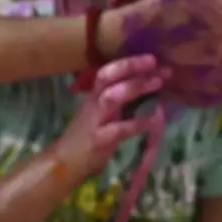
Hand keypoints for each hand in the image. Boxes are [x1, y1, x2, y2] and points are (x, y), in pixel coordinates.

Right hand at [52, 55, 165, 179]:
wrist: (65, 163)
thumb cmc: (87, 138)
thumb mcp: (101, 114)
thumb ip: (119, 102)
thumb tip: (148, 87)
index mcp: (94, 96)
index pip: (108, 72)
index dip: (128, 63)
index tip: (151, 58)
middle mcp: (93, 103)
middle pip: (107, 77)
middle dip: (130, 67)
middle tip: (154, 62)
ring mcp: (95, 120)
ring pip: (112, 97)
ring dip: (135, 87)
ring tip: (157, 83)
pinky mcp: (99, 139)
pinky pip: (120, 129)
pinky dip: (138, 123)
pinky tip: (153, 120)